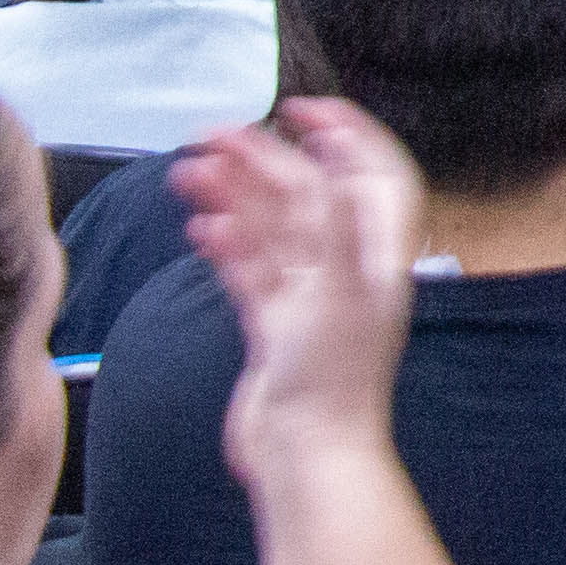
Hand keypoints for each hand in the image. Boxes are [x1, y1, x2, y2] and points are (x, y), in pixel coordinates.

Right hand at [180, 96, 424, 485]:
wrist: (304, 455)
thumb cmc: (334, 380)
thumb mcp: (342, 291)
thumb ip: (340, 222)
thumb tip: (340, 160)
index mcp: (377, 256)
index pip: (371, 174)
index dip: (345, 135)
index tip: (301, 108)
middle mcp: (346, 272)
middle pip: (306, 196)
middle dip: (262, 161)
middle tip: (210, 134)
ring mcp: (308, 300)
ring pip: (270, 230)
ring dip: (233, 197)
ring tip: (188, 172)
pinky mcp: (273, 329)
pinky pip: (249, 272)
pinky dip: (226, 244)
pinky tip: (200, 227)